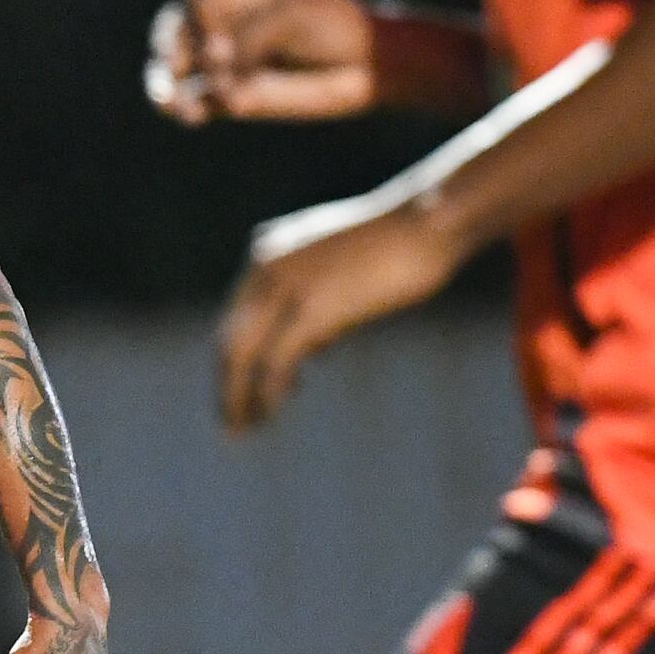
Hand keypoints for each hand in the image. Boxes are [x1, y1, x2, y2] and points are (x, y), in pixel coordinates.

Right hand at [146, 0, 380, 125]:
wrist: (369, 64)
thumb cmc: (334, 25)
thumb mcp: (292, 16)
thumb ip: (250, 38)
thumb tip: (213, 76)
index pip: (193, 2)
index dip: (196, 27)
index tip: (219, 50)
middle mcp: (222, 20)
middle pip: (174, 34)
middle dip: (174, 56)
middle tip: (186, 75)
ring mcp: (223, 58)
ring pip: (174, 69)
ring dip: (168, 86)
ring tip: (180, 107)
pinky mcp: (229, 94)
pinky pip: (193, 99)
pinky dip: (186, 107)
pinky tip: (194, 116)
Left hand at [217, 192, 462, 429]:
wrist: (426, 222)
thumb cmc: (397, 246)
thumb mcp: (342, 273)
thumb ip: (318, 309)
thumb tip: (311, 352)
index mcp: (267, 253)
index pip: (235, 317)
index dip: (234, 361)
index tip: (238, 392)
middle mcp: (265, 268)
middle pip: (231, 338)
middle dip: (228, 385)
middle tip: (230, 424)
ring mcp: (285, 288)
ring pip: (242, 355)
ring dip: (239, 397)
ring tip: (243, 431)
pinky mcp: (310, 311)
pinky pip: (275, 364)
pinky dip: (268, 394)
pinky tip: (270, 415)